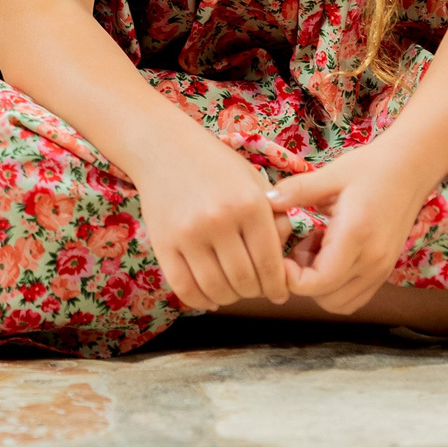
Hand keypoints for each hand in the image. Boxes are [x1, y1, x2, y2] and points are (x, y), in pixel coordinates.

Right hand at [132, 133, 290, 311]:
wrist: (162, 146)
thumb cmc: (215, 165)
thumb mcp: (254, 183)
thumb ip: (273, 221)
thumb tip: (284, 268)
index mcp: (250, 205)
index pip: (270, 265)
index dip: (277, 287)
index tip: (278, 294)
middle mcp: (220, 220)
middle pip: (245, 281)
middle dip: (254, 293)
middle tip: (254, 290)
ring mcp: (188, 232)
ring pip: (216, 289)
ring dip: (229, 298)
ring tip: (233, 291)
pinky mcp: (162, 242)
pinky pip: (184, 287)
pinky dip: (200, 300)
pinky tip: (210, 297)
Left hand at [268, 145, 428, 314]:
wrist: (411, 169)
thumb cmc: (369, 168)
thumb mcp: (331, 174)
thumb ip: (297, 190)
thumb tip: (266, 202)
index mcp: (356, 237)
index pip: (319, 283)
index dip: (291, 277)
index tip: (279, 254)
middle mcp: (373, 261)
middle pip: (327, 299)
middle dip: (302, 281)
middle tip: (295, 248)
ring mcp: (382, 270)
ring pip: (342, 303)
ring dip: (320, 285)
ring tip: (313, 249)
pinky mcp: (385, 270)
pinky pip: (356, 295)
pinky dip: (336, 284)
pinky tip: (329, 252)